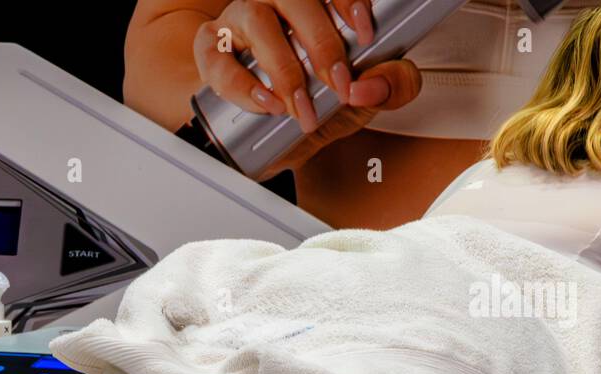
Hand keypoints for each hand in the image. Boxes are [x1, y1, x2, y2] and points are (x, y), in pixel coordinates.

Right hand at [192, 0, 420, 168]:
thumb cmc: (311, 101)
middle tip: (337, 86)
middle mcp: (276, 2)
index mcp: (313, 5)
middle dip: (322, 45)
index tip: (364, 35)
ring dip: (283, 67)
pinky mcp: (211, 49)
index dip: (348, 3)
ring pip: (257, 19)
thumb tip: (373, 85)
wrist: (263, 134)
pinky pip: (218, 58)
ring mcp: (240, 20)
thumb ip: (389, 87)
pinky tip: (266, 103)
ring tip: (298, 104)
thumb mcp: (359, 98)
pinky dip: (242, 84)